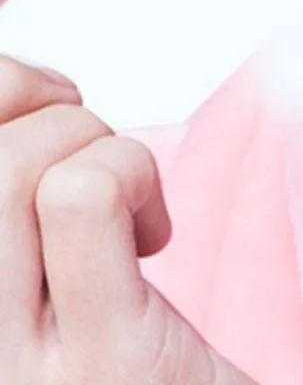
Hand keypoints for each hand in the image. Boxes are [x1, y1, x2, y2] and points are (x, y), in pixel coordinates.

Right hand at [0, 54, 257, 384]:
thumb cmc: (111, 345)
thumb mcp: (28, 271)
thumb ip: (8, 189)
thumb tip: (19, 81)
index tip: (45, 103)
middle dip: (55, 122)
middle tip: (105, 170)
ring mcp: (4, 369)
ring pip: (20, 166)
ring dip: (103, 149)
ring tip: (130, 214)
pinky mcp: (98, 367)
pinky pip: (86, 196)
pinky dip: (135, 175)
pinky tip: (152, 238)